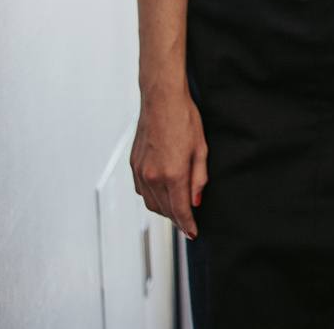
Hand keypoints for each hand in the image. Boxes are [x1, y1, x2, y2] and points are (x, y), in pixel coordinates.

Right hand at [131, 87, 207, 237]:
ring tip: (176, 210)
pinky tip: (162, 193)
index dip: (188, 224)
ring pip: (151, 203)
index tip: (193, 233)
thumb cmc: (185, 119)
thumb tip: (196, 201)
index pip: (180, 210)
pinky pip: (141, 191)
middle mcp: (153, 176)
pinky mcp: (133, 165)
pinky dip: (152, 197)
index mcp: (173, 174)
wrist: (161, 99)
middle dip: (177, 219)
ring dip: (164, 210)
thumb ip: (199, 178)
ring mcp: (140, 171)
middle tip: (188, 222)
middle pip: (165, 210)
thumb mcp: (201, 148)